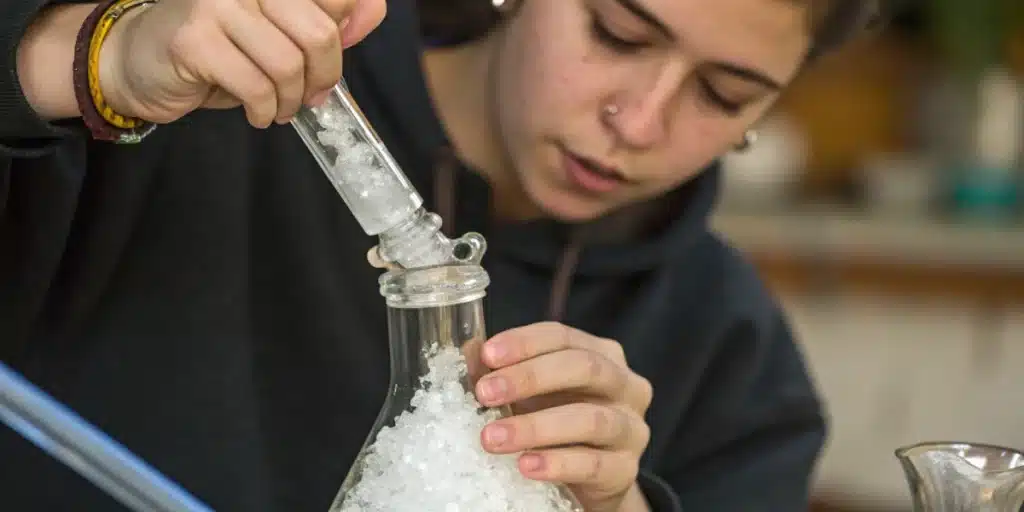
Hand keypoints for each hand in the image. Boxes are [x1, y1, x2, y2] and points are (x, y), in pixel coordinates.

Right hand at [97, 0, 386, 126]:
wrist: (138, 61)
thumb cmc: (218, 48)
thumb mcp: (279, 33)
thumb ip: (327, 20)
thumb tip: (376, 8)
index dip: (346, 34)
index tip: (326, 63)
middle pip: (319, 34)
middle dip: (322, 78)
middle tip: (309, 97)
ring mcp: (217, 3)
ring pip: (288, 65)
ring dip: (290, 101)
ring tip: (279, 109)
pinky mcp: (195, 39)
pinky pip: (256, 86)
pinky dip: (265, 110)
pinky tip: (257, 112)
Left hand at [474, 322, 653, 511]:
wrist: (590, 479)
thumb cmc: (560, 424)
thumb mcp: (532, 394)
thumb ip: (504, 371)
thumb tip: (470, 353)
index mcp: (603, 355)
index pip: (564, 337)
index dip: (525, 342)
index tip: (487, 354)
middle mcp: (625, 385)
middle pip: (585, 368)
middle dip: (530, 377)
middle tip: (485, 393)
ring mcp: (631, 428)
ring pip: (591, 419)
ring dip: (536, 427)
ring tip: (493, 438)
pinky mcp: (626, 469)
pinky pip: (594, 464)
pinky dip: (557, 464)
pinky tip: (526, 466)